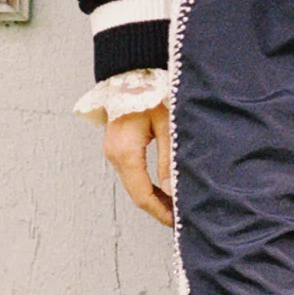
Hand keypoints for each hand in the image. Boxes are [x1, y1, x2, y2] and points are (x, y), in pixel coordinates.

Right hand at [102, 101, 172, 226]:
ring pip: (133, 185)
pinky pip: (131, 173)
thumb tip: (172, 191)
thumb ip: (169, 160)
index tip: (177, 222)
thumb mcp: (167, 125)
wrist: (131, 72)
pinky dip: (146, 185)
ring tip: (175, 206)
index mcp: (125, 152)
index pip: (142, 194)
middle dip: (157, 207)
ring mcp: (113, 151)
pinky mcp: (117, 147)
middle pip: (136, 193)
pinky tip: (162, 189)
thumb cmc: (152, 92)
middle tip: (180, 218)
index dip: (159, 211)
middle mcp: (114, 155)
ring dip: (153, 198)